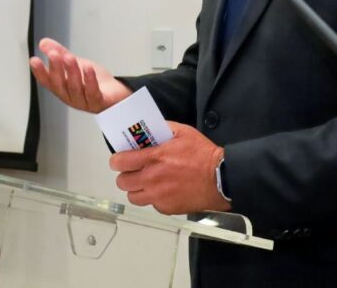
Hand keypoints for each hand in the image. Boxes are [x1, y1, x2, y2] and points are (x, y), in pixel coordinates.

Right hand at [29, 37, 130, 112]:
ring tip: (70, 58)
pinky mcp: (99, 102)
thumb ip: (59, 53)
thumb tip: (43, 43)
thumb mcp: (74, 63)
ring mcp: (84, 102)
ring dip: (72, 72)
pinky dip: (90, 80)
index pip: (47, 81)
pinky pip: (93, 93)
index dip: (40, 72)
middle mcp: (70, 97)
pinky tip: (88, 68)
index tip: (34, 60)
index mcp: (62, 88)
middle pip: (60, 85)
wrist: (115, 93)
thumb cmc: (93, 81)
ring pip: (75, 88)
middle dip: (56, 69)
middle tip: (54, 55)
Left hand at [110, 121, 229, 214]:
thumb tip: (148, 129)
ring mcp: (159, 196)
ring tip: (145, 182)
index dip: (116, 160)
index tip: (118, 159)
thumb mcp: (182, 132)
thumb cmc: (203, 155)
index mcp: (154, 158)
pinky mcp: (167, 208)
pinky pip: (151, 205)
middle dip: (125, 175)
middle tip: (133, 170)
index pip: (120, 162)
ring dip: (136, 189)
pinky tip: (162, 190)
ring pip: (133, 196)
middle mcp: (152, 179)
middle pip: (122, 182)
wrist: (220, 178)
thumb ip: (162, 128)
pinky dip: (153, 198)